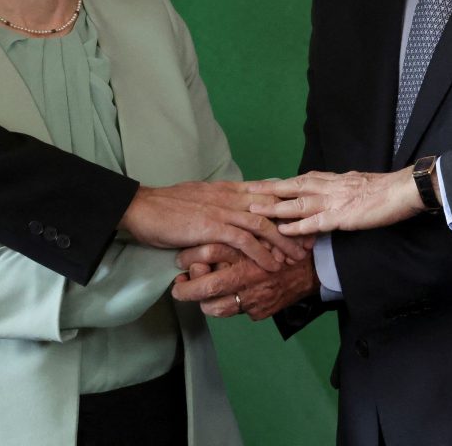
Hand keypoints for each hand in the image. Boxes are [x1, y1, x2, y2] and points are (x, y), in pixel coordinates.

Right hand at [120, 181, 304, 272]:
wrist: (141, 208)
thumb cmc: (165, 207)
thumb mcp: (198, 199)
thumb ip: (217, 203)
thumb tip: (229, 209)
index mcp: (226, 188)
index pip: (265, 191)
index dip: (286, 204)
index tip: (303, 216)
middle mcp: (229, 196)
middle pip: (271, 207)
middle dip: (293, 224)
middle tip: (310, 240)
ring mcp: (221, 209)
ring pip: (262, 223)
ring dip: (282, 242)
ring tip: (296, 258)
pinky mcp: (212, 225)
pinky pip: (244, 240)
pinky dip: (260, 253)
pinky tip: (271, 265)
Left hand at [172, 243, 318, 319]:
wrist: (311, 267)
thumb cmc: (278, 245)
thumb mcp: (254, 232)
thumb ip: (229, 235)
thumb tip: (200, 246)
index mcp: (246, 247)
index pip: (209, 252)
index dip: (189, 257)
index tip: (180, 259)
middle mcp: (249, 273)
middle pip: (208, 286)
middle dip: (187, 290)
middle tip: (177, 288)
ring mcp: (255, 296)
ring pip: (217, 307)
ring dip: (204, 303)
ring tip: (198, 296)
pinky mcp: (260, 310)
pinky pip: (236, 312)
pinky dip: (228, 305)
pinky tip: (226, 298)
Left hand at [247, 168, 422, 234]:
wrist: (403, 190)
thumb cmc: (383, 189)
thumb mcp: (355, 184)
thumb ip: (339, 188)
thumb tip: (327, 191)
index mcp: (331, 179)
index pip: (299, 179)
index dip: (278, 183)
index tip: (258, 185)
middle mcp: (328, 186)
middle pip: (291, 186)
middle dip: (267, 190)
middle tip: (245, 192)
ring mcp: (333, 201)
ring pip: (297, 203)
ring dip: (274, 207)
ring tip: (253, 211)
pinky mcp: (342, 216)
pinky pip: (315, 222)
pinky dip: (297, 226)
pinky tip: (282, 230)